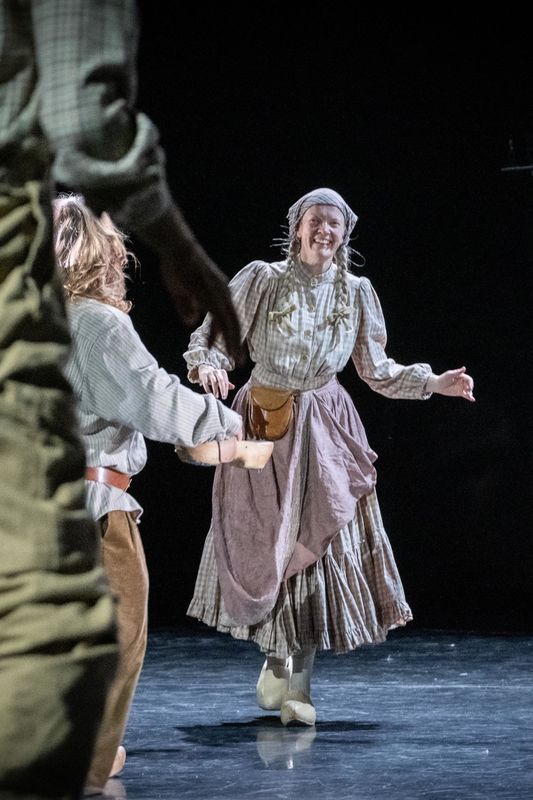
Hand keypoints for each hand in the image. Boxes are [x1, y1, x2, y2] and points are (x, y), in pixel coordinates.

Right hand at [136, 204, 243, 364]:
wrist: (177, 250)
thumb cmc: (177, 267)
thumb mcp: (181, 292)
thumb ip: (187, 307)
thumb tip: (192, 321)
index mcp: (220, 291)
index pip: (228, 316)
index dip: (228, 333)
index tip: (229, 346)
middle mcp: (224, 294)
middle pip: (234, 322)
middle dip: (237, 342)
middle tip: (240, 359)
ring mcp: (220, 296)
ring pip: (232, 325)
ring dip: (234, 344)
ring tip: (237, 360)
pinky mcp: (213, 299)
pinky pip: (222, 322)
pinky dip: (226, 337)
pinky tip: (225, 348)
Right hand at [198, 365, 234, 399]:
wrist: (204, 369)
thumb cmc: (215, 376)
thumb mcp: (221, 379)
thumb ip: (227, 384)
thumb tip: (233, 387)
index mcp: (222, 372)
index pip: (226, 382)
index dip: (226, 390)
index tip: (224, 397)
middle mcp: (217, 371)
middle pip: (221, 380)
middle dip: (222, 389)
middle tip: (223, 397)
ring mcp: (210, 373)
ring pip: (214, 381)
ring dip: (215, 390)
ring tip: (216, 396)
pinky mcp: (204, 375)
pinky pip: (205, 382)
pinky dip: (207, 388)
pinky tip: (209, 393)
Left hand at [427, 367, 474, 401]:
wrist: (437, 385)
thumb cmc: (443, 378)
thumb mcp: (449, 375)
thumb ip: (457, 372)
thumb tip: (464, 368)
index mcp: (461, 376)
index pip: (468, 379)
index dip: (470, 383)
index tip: (468, 388)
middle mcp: (463, 381)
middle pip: (470, 385)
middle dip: (470, 389)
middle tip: (468, 392)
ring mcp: (461, 387)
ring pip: (468, 390)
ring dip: (470, 393)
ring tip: (470, 396)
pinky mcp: (460, 392)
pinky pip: (466, 395)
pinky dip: (469, 397)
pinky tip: (472, 399)